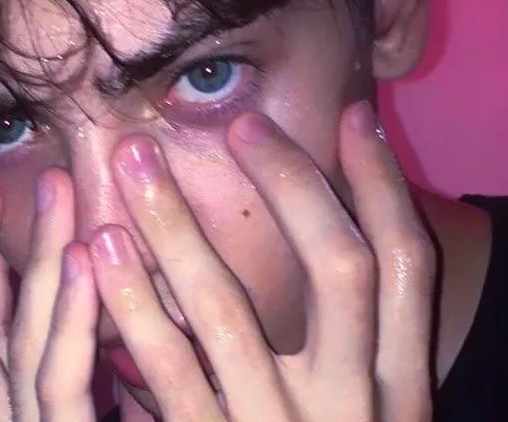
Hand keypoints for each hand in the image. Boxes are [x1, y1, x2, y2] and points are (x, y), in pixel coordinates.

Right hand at [0, 168, 99, 420]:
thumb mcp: (104, 375)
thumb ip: (88, 334)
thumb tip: (90, 250)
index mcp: (13, 397)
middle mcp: (10, 413)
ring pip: (21, 341)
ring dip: (38, 253)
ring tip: (56, 184)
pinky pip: (61, 382)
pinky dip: (70, 317)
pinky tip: (83, 255)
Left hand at [95, 100, 435, 420]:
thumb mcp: (350, 405)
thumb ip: (334, 332)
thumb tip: (307, 214)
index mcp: (397, 389)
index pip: (406, 267)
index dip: (382, 187)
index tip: (354, 115)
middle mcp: (351, 409)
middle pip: (338, 271)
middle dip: (293, 185)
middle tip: (240, 125)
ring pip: (227, 313)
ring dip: (177, 227)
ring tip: (136, 160)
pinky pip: (163, 375)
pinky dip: (129, 305)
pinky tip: (100, 249)